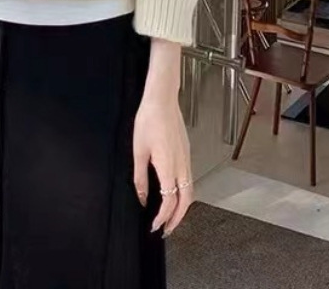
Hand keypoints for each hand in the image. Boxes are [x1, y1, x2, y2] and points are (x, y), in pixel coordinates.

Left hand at [132, 92, 193, 237]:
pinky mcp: (186, 152)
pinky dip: (184, 193)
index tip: (155, 226)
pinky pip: (189, 179)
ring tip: (170, 216)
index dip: (163, 218)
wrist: (162, 99)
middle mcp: (181, 165)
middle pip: (186, 201)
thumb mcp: (138, 151)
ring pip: (190, 191)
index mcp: (168, 166)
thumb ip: (140, 178)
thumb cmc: (149, 119)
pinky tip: (174, 193)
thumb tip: (142, 197)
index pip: (169, 201)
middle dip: (177, 219)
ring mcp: (186, 158)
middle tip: (166, 229)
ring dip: (182, 207)